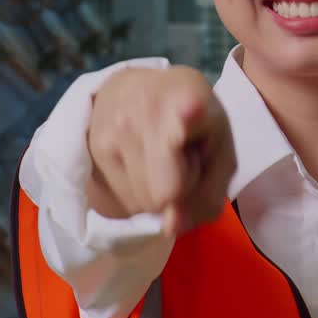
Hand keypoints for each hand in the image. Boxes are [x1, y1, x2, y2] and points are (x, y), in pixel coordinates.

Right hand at [86, 65, 236, 235]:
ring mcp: (117, 127)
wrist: (132, 90)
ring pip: (146, 202)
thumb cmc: (193, 123)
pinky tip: (141, 160)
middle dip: (180, 190)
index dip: (190, 115)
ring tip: (162, 157)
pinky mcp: (95, 146)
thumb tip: (170, 227)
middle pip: (167, 193)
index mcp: (191, 97)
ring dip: (158, 192)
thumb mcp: (221, 150)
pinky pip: (126, 201)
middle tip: (183, 158)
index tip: (190, 111)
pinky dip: (140, 191)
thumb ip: (210, 193)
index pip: (188, 113)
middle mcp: (148, 108)